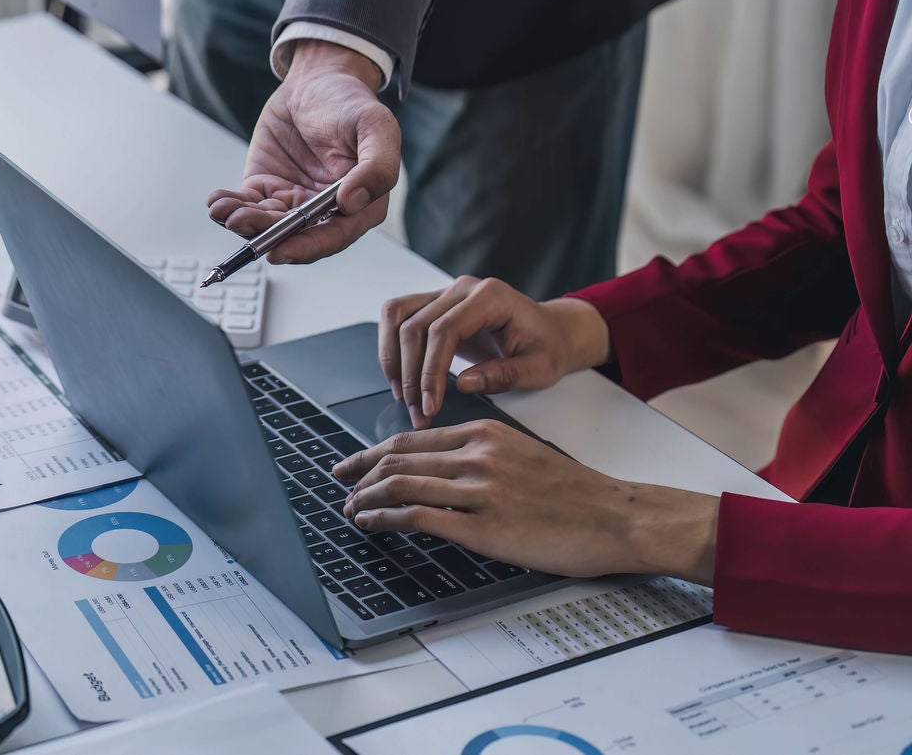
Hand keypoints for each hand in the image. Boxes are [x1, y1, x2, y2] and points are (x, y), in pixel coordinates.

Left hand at [205, 40, 399, 264]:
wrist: (316, 80)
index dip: (306, 247)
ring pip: (266, 223)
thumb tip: (353, 203)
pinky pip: (247, 205)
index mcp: (360, 204)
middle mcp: (326, 210)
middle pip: (294, 236)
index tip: (280, 250)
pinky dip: (230, 207)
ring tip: (225, 211)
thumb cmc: (350, 102)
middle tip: (242, 223)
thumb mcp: (375, 126)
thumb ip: (377, 166)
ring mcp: (294, 201)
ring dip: (243, 222)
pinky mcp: (267, 189)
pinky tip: (217, 203)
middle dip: (265, 234)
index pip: (333, 236)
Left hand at [333, 421, 718, 582]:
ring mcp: (480, 491)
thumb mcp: (525, 455)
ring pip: (401, 485)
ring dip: (366, 499)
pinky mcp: (485, 527)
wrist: (619, 517)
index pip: (412, 438)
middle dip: (360, 474)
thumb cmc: (577, 494)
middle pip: (397, 458)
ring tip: (351, 510)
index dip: (372, 453)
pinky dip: (385, 519)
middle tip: (341, 487)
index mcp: (486, 434)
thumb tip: (445, 469)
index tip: (351, 464)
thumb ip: (484, 455)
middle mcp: (478, 455)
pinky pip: (417, 517)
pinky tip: (371, 525)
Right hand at [381, 276, 611, 428]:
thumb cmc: (547, 348)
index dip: (430, 370)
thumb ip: (503, 375)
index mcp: (491, 296)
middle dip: (409, 374)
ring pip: (396, 316)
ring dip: (392, 358)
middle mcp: (463, 288)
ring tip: (402, 395)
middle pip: (414, 325)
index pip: (444, 330)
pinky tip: (399, 376)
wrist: (551, 332)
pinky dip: (391, 347)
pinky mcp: (434, 303)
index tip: (429, 405)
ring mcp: (445, 292)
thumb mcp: (539, 368)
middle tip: (417, 411)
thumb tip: (462, 384)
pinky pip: (397, 317)